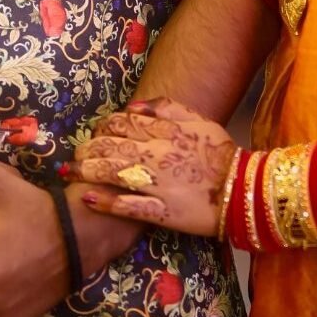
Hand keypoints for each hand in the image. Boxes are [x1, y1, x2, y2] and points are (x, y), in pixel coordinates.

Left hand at [71, 97, 236, 236]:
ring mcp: (158, 184)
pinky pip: (129, 206)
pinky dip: (107, 202)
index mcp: (166, 132)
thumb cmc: (222, 154)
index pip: (123, 124)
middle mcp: (157, 155)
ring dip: (88, 172)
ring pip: (113, 173)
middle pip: (111, 148)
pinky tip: (88, 198)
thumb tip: (132, 106)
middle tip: (75, 155)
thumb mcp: (200, 121)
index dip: (102, 128)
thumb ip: (167, 108)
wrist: (245, 190)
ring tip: (70, 173)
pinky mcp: (162, 211)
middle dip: (88, 150)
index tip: (94, 134)